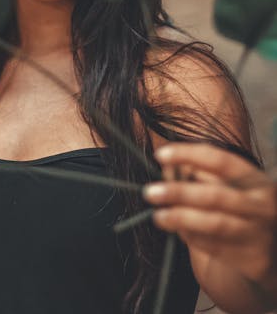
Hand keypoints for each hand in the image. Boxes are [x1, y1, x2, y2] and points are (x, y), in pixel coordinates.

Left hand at [143, 143, 276, 303]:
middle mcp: (263, 204)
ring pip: (215, 224)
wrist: (272, 253)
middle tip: (150, 192)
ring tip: (158, 216)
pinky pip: (216, 247)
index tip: (159, 154)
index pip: (219, 160)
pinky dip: (194, 239)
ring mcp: (261, 232)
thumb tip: (166, 164)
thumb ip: (199, 175)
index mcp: (255, 178)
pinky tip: (180, 233)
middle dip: (178, 192)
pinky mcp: (256, 259)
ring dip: (181, 219)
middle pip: (215, 195)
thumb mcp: (229, 187)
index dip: (188, 154)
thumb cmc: (241, 211)